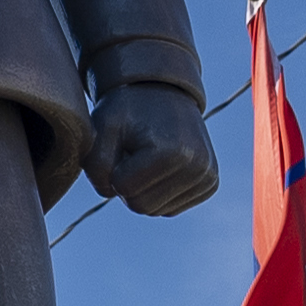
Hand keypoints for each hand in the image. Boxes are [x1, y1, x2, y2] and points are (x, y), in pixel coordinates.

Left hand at [84, 79, 221, 216]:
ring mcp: (207, 177)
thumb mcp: (103, 126)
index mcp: (172, 152)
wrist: (165, 94)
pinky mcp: (210, 185)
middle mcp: (197, 167)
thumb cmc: (130, 111)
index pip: (124, 189)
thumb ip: (95, 164)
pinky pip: (171, 209)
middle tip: (133, 155)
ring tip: (148, 159)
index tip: (122, 148)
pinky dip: (159, 193)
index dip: (114, 171)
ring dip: (144, 190)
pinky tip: (161, 168)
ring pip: (156, 211)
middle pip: (142, 206)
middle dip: (129, 185)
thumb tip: (109, 193)